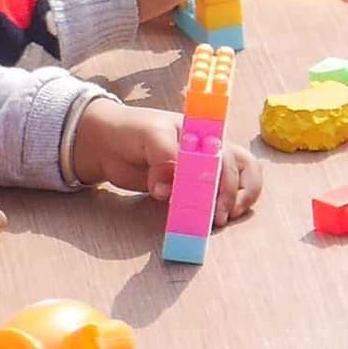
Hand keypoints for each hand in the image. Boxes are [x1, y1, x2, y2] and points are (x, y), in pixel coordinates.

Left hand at [69, 102, 264, 224]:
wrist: (108, 144)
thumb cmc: (132, 130)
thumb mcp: (150, 135)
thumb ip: (165, 157)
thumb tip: (169, 190)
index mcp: (206, 132)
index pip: (229, 153)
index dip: (228, 175)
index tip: (212, 195)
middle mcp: (211, 149)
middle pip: (239, 170)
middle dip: (231, 194)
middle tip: (218, 216)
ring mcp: (203, 168)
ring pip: (237, 181)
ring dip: (236, 200)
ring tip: (221, 219)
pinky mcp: (190, 186)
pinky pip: (213, 196)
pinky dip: (219, 207)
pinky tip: (210, 219)